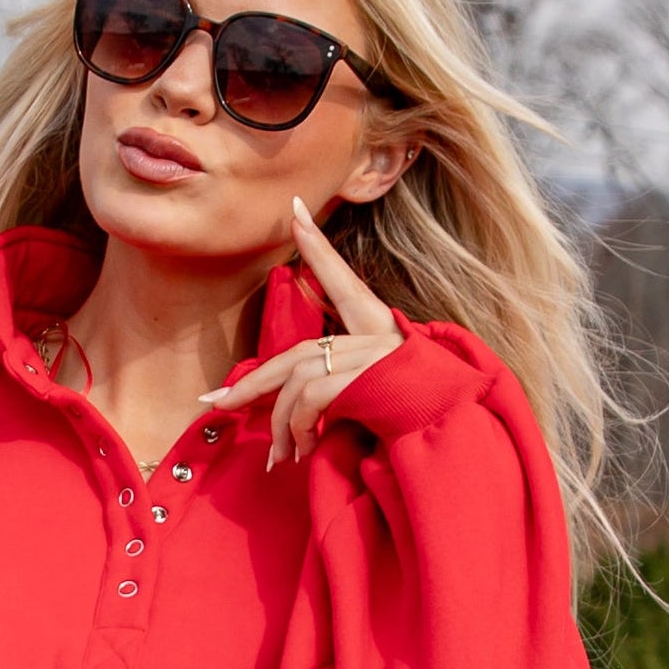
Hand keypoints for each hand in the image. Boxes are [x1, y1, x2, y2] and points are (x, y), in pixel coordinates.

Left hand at [197, 198, 404, 469]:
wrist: (454, 434)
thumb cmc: (420, 423)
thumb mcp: (379, 400)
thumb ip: (344, 392)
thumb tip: (301, 409)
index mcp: (379, 331)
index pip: (343, 281)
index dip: (319, 249)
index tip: (296, 210)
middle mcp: (376, 335)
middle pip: (297, 354)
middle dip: (252, 382)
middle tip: (214, 402)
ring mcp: (373, 354)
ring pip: (298, 378)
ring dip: (281, 423)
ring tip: (279, 458)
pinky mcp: (368, 376)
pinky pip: (312, 396)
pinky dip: (301, 426)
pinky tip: (305, 450)